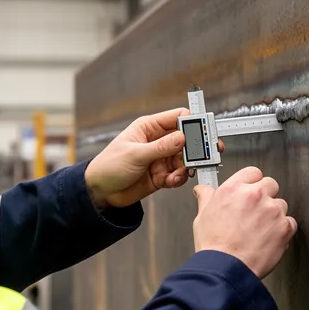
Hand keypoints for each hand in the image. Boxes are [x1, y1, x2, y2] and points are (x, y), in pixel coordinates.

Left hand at [84, 108, 222, 208]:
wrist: (100, 192)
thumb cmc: (109, 166)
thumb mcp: (135, 154)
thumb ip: (160, 147)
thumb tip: (183, 137)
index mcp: (149, 127)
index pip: (178, 117)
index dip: (193, 122)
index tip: (205, 131)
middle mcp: (158, 141)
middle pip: (187, 139)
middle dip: (197, 147)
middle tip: (208, 154)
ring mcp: (161, 158)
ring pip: (185, 159)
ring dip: (186, 166)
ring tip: (182, 173)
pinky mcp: (162, 174)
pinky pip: (178, 174)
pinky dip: (178, 178)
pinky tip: (171, 181)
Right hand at [192, 167, 295, 277]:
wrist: (226, 268)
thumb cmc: (214, 245)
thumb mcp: (202, 216)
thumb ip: (207, 198)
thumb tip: (204, 190)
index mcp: (234, 189)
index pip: (252, 172)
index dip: (252, 182)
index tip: (251, 190)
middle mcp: (255, 196)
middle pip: (270, 184)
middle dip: (265, 195)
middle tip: (256, 211)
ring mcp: (272, 211)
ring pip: (281, 204)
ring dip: (273, 214)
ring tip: (260, 229)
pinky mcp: (284, 227)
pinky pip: (290, 222)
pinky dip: (282, 229)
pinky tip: (268, 237)